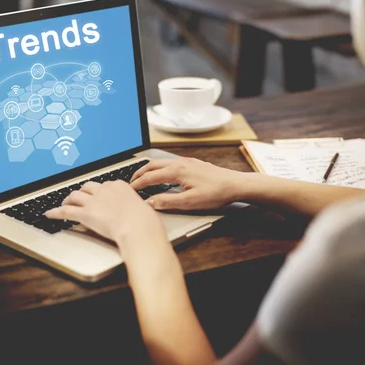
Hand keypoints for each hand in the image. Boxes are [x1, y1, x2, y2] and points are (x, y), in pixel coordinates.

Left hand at [45, 181, 165, 244]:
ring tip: (64, 204)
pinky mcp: (85, 213)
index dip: (98, 191)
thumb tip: (135, 212)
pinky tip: (49, 214)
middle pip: (87, 187)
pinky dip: (55, 212)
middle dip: (82, 192)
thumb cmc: (144, 221)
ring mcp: (94, 201)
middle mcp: (104, 190)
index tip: (96, 195)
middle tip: (79, 198)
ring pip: (75, 196)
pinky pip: (66, 211)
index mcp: (119, 185)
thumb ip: (133, 206)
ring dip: (68, 200)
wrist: (138, 227)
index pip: (104, 185)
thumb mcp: (142, 207)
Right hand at [130, 158, 246, 209]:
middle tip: (130, 182)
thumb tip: (150, 202)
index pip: (150, 177)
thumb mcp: (190, 202)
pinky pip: (169, 163)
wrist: (235, 184)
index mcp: (177, 171)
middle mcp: (180, 163)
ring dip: (149, 169)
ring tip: (142, 177)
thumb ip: (168, 202)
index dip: (138, 184)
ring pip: (161, 162)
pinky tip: (161, 175)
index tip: (129, 190)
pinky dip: (159, 168)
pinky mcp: (193, 163)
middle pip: (152, 165)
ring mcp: (186, 161)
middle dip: (139, 173)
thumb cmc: (216, 193)